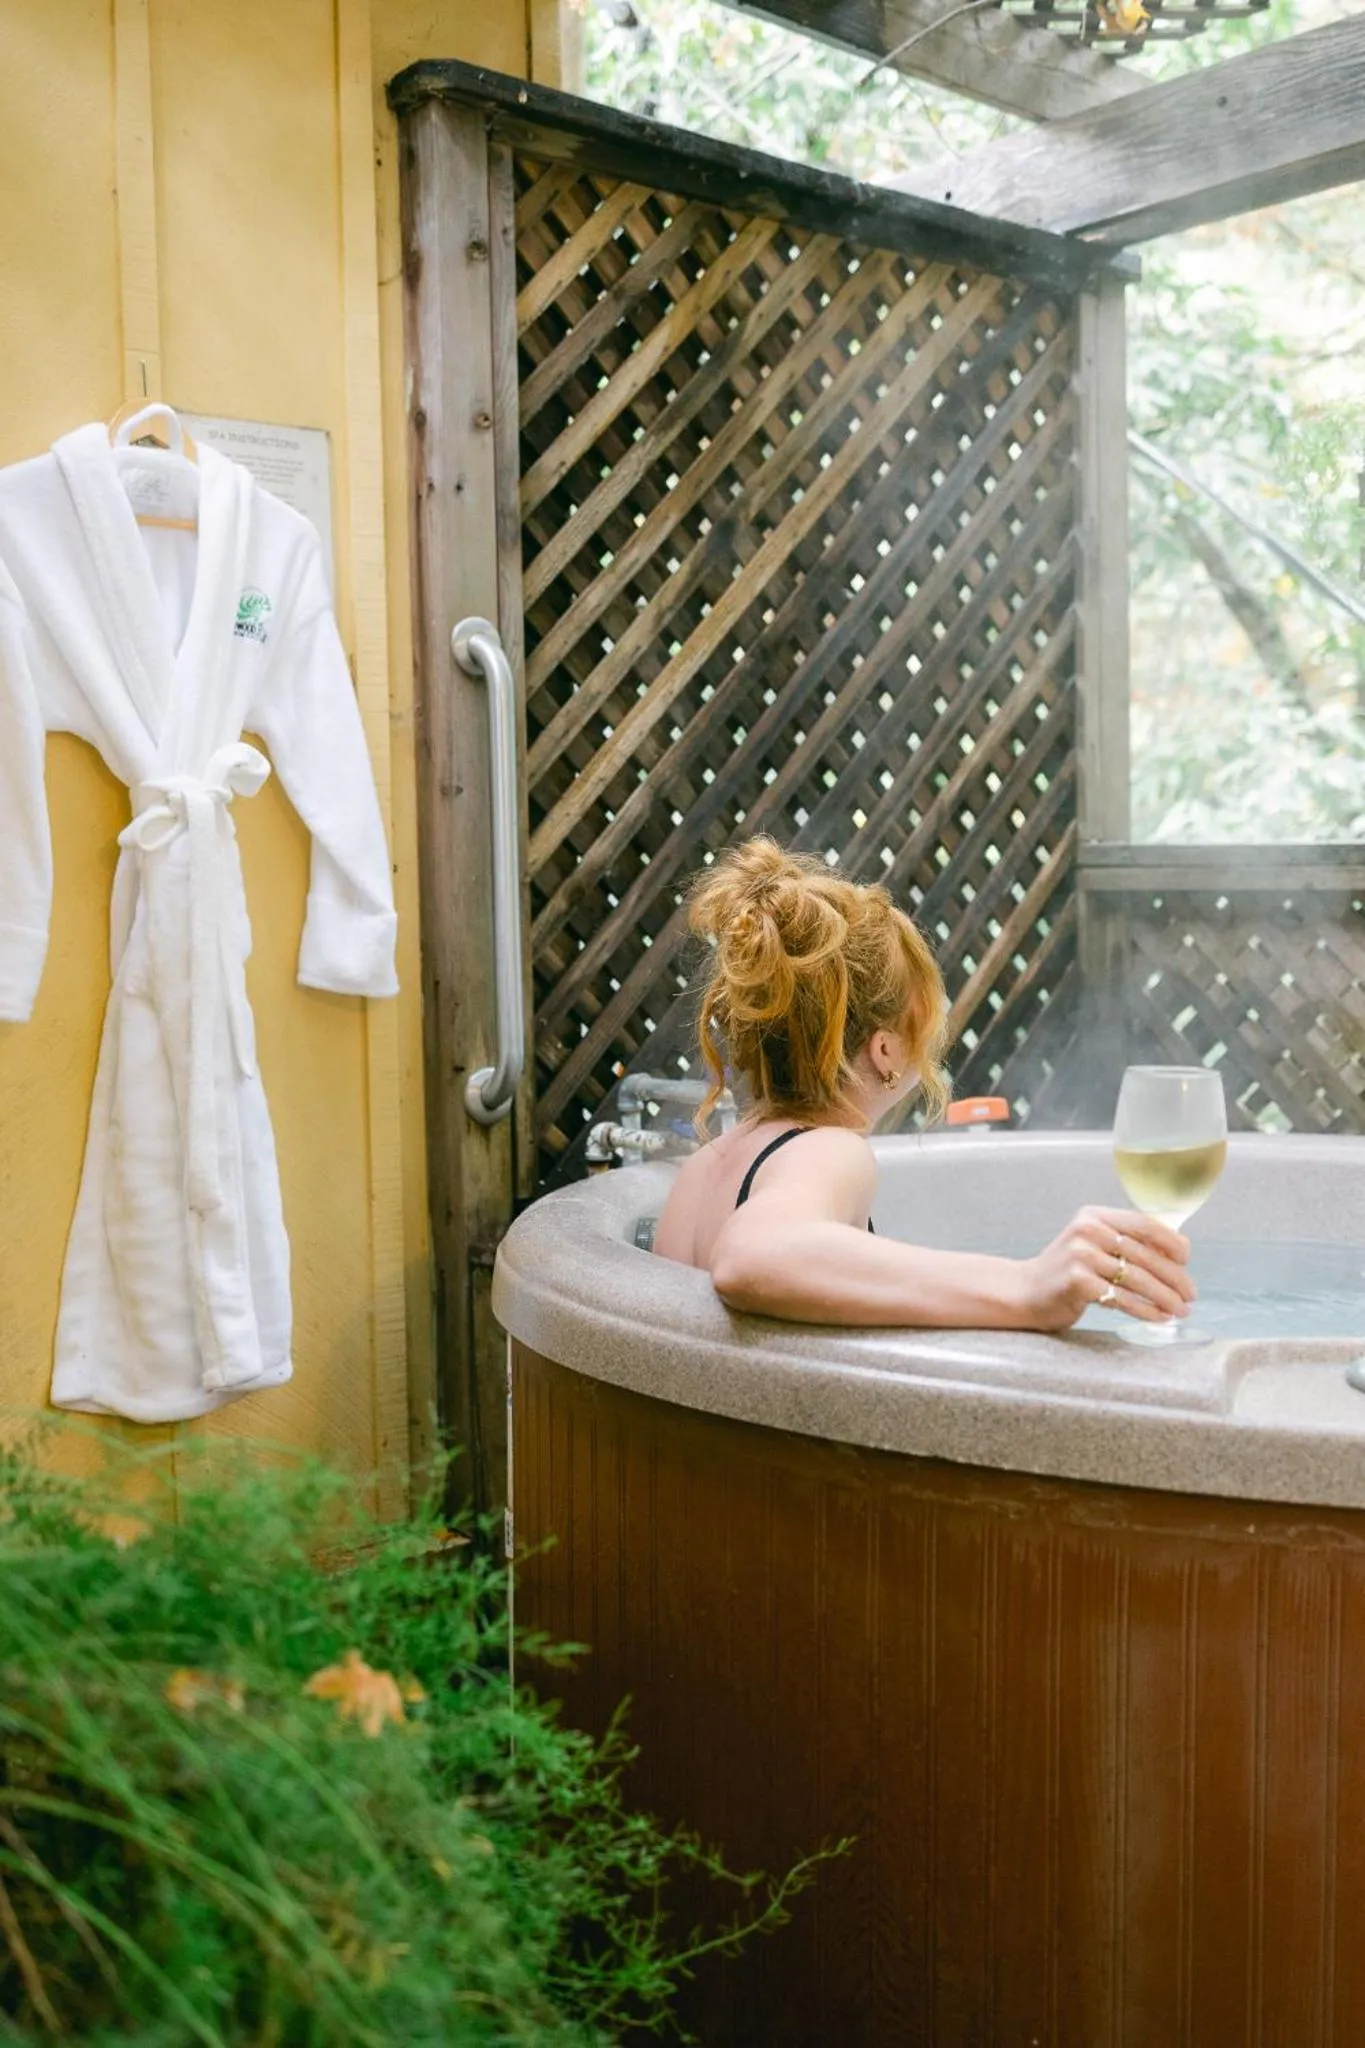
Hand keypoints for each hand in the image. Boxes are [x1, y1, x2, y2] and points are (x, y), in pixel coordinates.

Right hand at [1018, 1206, 1194, 1332]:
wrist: (1024, 1292)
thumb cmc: (1066, 1271)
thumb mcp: (1092, 1244)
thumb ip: (1127, 1241)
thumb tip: (1180, 1246)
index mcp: (1094, 1216)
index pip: (1143, 1223)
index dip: (1171, 1241)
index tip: (1187, 1260)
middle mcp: (1087, 1231)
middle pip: (1144, 1254)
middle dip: (1174, 1277)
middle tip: (1191, 1294)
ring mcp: (1080, 1255)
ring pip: (1137, 1278)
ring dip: (1165, 1297)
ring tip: (1181, 1310)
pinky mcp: (1077, 1282)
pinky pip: (1122, 1297)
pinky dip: (1146, 1310)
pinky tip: (1160, 1317)